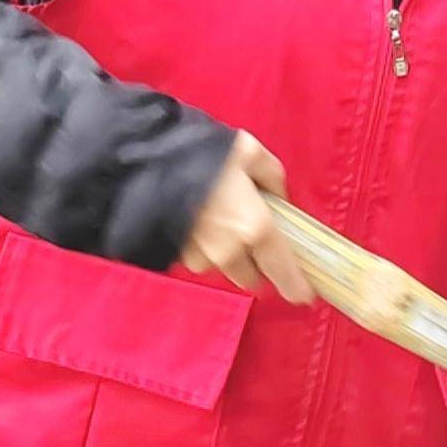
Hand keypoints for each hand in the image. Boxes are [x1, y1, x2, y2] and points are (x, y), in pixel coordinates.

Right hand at [172, 131, 307, 301]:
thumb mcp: (248, 151)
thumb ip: (271, 176)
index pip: (282, 270)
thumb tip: (277, 196)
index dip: (296, 287)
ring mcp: (200, 256)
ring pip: (224, 268)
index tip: (304, 295)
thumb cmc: (199, 152)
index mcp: (255, 228)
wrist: (143, 160)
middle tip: (254, 237)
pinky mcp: (177, 254)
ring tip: (220, 220)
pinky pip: (200, 258)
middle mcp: (229, 250)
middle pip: (252, 277)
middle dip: (256, 264)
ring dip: (229, 255)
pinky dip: (205, 247)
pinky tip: (199, 220)